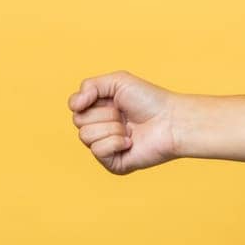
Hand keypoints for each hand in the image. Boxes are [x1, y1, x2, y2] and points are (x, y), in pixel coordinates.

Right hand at [67, 70, 181, 175]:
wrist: (171, 120)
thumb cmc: (149, 100)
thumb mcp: (117, 81)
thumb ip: (89, 85)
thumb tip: (74, 106)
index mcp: (100, 110)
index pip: (75, 107)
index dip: (85, 101)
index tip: (109, 99)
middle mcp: (101, 129)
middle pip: (78, 121)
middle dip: (104, 114)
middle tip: (124, 115)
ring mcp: (106, 147)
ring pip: (85, 136)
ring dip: (111, 128)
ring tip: (130, 129)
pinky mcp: (113, 163)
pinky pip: (98, 151)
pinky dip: (114, 142)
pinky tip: (130, 142)